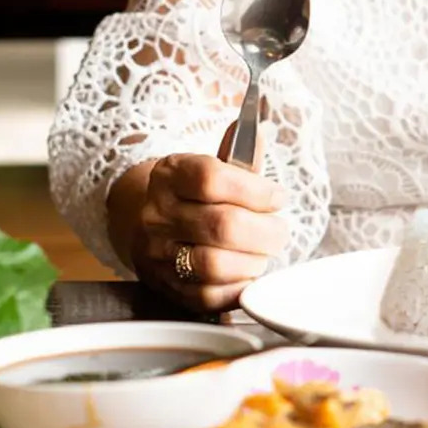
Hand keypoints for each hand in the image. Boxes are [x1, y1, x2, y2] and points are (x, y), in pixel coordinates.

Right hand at [109, 126, 287, 311]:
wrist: (149, 228)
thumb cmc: (196, 198)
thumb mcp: (212, 168)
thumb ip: (239, 154)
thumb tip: (258, 131)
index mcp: (169, 175)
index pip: (213, 179)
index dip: (256, 191)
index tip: (278, 197)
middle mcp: (157, 214)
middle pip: (223, 225)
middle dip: (266, 232)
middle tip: (279, 232)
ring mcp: (158, 254)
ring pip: (215, 264)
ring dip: (253, 261)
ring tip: (261, 253)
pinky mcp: (167, 287)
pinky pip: (209, 296)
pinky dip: (237, 288)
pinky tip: (246, 274)